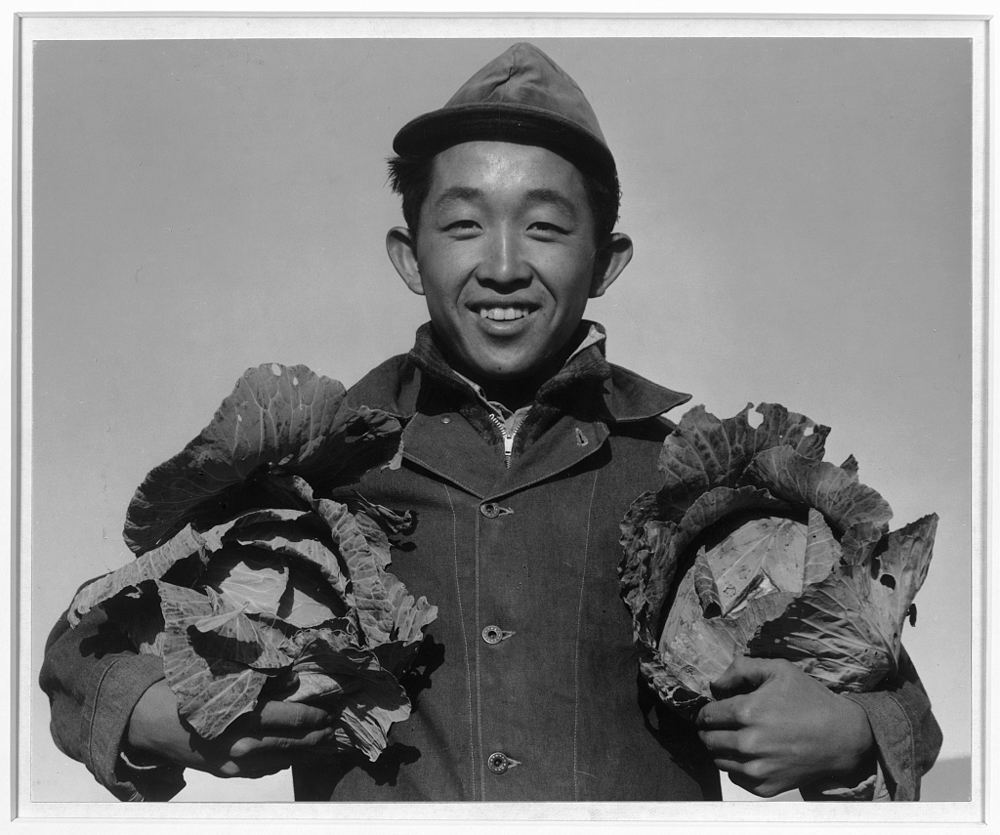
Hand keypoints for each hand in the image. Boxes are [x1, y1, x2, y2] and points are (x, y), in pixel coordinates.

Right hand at [126, 679, 339, 777]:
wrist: (149, 720)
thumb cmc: (189, 690)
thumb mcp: (225, 678)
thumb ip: (261, 681)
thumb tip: (293, 680)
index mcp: (244, 716)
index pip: (291, 718)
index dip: (314, 716)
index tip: (330, 713)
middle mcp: (242, 743)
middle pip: (290, 744)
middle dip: (316, 738)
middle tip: (333, 732)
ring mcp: (234, 762)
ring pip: (278, 761)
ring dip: (303, 753)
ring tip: (321, 745)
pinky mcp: (225, 771)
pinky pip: (260, 770)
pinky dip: (279, 762)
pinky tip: (290, 756)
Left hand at [695, 656, 875, 796]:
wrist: (842, 737)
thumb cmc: (810, 700)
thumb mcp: (778, 670)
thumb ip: (741, 669)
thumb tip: (714, 684)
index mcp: (747, 712)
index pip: (707, 716)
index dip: (706, 711)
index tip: (713, 710)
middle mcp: (748, 743)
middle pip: (708, 739)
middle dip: (710, 730)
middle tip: (720, 725)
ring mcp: (757, 769)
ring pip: (719, 760)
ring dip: (721, 749)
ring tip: (735, 738)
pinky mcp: (767, 787)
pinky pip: (736, 779)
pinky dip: (737, 767)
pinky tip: (750, 755)